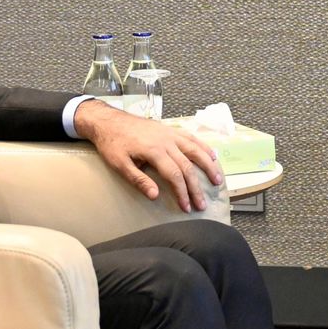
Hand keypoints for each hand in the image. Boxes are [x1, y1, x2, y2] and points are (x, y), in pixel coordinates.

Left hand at [73, 101, 222, 212]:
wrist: (109, 121)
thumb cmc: (112, 144)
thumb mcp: (119, 164)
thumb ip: (138, 180)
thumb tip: (155, 195)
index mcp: (154, 151)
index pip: (175, 175)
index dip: (182, 192)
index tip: (186, 207)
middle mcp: (167, 142)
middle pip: (188, 166)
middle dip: (196, 187)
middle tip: (202, 204)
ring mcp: (171, 134)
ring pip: (195, 150)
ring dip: (208, 166)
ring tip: (218, 180)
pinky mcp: (170, 129)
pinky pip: (192, 138)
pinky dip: (204, 147)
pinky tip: (212, 156)